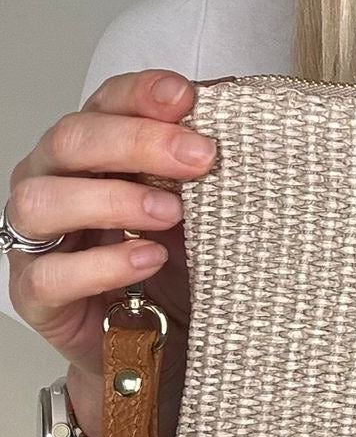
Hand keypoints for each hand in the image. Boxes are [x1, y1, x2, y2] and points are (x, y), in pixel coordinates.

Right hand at [5, 70, 216, 436]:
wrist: (154, 342)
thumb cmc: (168, 264)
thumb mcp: (193, 206)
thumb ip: (197, 166)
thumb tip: (240, 123)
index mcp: (91, 148)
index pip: (104, 101)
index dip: (141, 93)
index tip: (187, 97)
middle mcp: (52, 180)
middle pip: (72, 139)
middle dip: (139, 142)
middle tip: (200, 158)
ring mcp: (36, 236)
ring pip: (43, 199)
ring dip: (112, 199)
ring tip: (171, 214)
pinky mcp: (34, 292)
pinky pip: (51, 273)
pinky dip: (104, 264)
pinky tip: (149, 259)